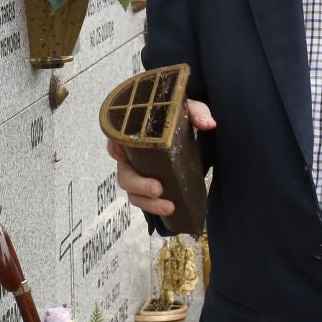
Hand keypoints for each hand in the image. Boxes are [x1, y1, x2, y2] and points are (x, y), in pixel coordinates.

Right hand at [113, 98, 215, 218]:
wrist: (186, 130)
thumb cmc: (177, 118)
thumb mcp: (186, 110)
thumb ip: (196, 112)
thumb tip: (207, 124)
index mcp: (133, 136)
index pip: (115, 141)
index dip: (114, 149)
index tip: (120, 154)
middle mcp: (131, 157)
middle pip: (125, 174)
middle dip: (139, 185)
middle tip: (158, 189)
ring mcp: (139, 174)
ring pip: (133, 193)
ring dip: (148, 203)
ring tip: (169, 206)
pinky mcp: (150, 186)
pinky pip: (145, 200)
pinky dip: (154, 207)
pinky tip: (170, 210)